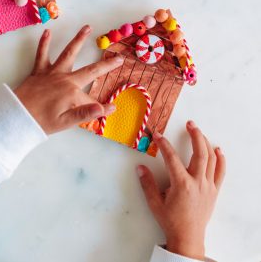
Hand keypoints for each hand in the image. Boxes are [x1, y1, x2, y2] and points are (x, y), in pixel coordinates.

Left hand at [15, 25, 121, 133]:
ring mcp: (52, 72)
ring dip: (79, 39)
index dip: (101, 107)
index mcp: (72, 92)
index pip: (91, 100)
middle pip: (90, 70)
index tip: (112, 107)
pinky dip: (44, 43)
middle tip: (118, 58)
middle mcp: (65, 78)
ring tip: (87, 27)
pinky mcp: (39, 71)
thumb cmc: (40, 122)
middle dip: (105, 64)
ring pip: (68, 53)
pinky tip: (47, 32)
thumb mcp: (65, 122)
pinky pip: (42, 54)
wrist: (16, 115)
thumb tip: (109, 108)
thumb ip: (86, 113)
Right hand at [137, 121, 225, 260]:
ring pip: (211, 159)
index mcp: (182, 184)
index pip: (172, 157)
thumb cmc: (171, 221)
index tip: (157, 135)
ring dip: (206, 143)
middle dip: (195, 135)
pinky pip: (220, 172)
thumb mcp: (155, 203)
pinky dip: (220, 160)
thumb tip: (140, 167)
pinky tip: (218, 150)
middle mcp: (197, 182)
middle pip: (199, 152)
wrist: (188, 238)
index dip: (163, 144)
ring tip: (199, 132)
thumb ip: (147, 184)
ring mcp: (208, 186)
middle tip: (190, 123)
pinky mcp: (214, 191)